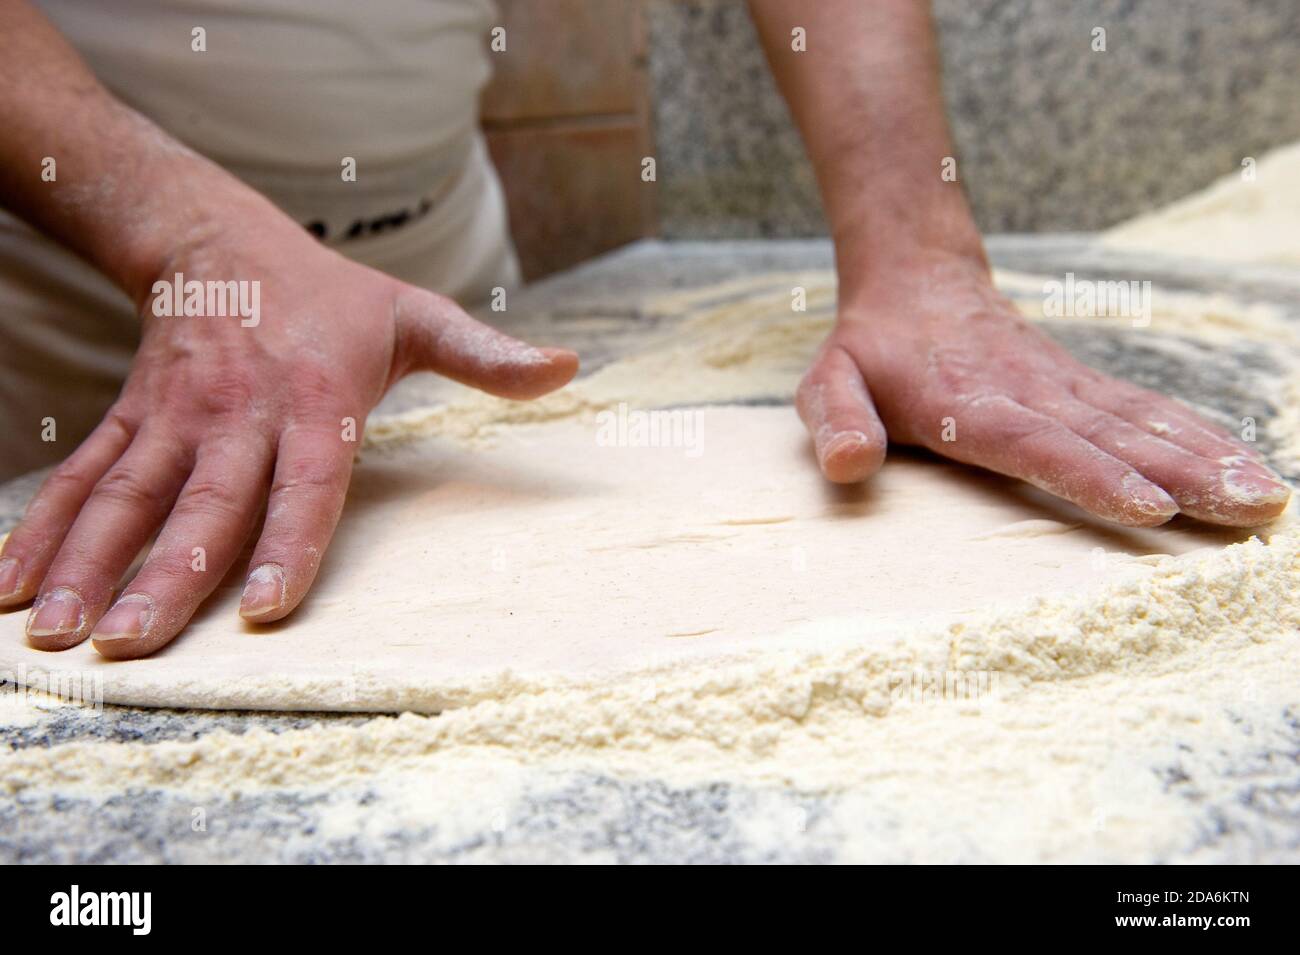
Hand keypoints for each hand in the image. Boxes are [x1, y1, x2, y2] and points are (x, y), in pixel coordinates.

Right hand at [0, 222, 576, 657]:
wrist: (219, 233)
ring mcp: (174, 415)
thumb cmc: (334, 296)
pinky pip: (83, 475)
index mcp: (316, 397)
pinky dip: (44, 529)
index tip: (269, 607)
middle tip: (131, 644)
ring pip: (127, 495)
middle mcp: (238, 411)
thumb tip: (571, 369)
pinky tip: (8, 586)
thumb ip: (487, 354)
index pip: (305, 482)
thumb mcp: (418, 315)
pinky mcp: (132, 415)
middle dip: (166, 575)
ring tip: (58, 632)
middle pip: (203, 502)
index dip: (288, 543)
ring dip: (89, 564)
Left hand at [797, 251, 1290, 526]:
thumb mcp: (829, 383)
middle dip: (1186, 475)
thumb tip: (847, 466)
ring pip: (1146, 422)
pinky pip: (1148, 410)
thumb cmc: (870, 351)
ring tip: (1267, 496)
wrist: (916, 281)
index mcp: (968, 406)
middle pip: (1115, 437)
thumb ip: (836, 422)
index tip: (1150, 508)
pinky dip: (1201, 437)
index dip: (1093, 476)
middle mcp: (1031, 395)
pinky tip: (1245, 466)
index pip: (1038, 444)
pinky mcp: (1084, 386)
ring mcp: (1065, 388)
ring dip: (1210, 459)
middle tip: (1249, 510)